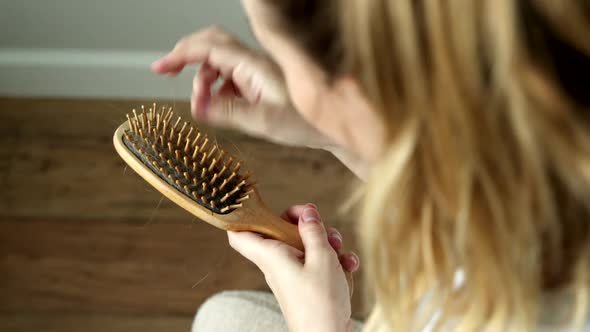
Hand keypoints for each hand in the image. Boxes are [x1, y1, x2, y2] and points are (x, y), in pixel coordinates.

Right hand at [151, 26, 333, 149]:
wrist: (329, 128)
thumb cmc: (304, 123)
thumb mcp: (262, 122)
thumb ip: (228, 112)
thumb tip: (197, 107)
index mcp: (253, 66)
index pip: (209, 49)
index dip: (181, 55)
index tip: (160, 68)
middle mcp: (253, 62)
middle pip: (212, 43)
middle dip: (187, 55)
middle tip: (168, 72)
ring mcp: (256, 70)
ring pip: (218, 60)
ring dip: (203, 78)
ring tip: (202, 104)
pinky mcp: (258, 81)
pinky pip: (229, 76)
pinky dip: (216, 87)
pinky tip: (218, 106)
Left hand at [228, 203, 358, 331]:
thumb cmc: (321, 302)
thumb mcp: (322, 258)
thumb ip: (313, 231)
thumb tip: (307, 212)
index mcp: (271, 255)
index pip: (238, 233)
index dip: (242, 215)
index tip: (258, 202)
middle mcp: (278, 264)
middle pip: (281, 232)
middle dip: (305, 224)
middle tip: (320, 224)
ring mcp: (293, 274)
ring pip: (305, 246)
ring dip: (326, 243)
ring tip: (339, 250)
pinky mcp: (308, 285)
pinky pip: (317, 264)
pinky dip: (334, 262)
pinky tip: (348, 267)